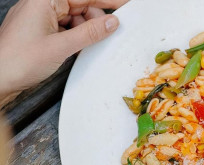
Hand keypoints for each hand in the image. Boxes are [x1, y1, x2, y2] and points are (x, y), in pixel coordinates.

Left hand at [0, 0, 127, 103]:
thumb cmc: (18, 61)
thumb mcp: (61, 47)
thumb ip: (90, 32)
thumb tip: (112, 22)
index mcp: (44, 0)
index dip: (108, 1)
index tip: (127, 4)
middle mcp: (41, 4)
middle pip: (80, 4)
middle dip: (95, 18)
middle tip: (107, 33)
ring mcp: (39, 16)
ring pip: (74, 16)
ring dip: (85, 28)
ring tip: (90, 44)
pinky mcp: (39, 29)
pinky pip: (65, 26)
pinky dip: (75, 35)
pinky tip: (80, 46)